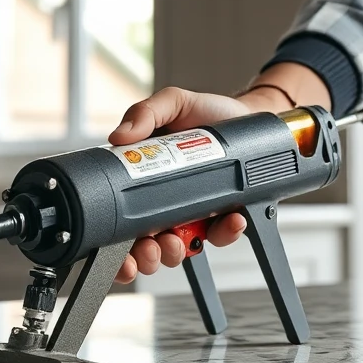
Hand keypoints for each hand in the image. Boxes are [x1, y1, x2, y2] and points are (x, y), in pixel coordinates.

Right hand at [107, 86, 279, 283]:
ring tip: (179, 240)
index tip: (118, 257)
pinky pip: (220, 236)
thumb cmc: (208, 112)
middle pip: (145, 246)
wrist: (248, 116)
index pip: (119, 223)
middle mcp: (163, 204)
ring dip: (175, 252)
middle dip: (144, 258)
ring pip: (178, 250)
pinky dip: (225, 233)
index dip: (114, 248)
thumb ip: (146, 113)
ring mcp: (192, 213)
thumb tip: (119, 135)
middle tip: (150, 249)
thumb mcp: (173, 103)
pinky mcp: (221, 216)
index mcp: (142, 182)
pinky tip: (230, 221)